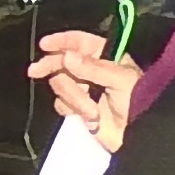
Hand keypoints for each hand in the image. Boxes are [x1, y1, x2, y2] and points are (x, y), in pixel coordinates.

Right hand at [28, 31, 142, 153]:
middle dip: (51, 66)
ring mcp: (85, 90)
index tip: (45, 45)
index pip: (81, 42)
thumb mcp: (119, 80)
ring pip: (61, 84)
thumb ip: (92, 68)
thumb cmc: (138, 101)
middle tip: (35, 71)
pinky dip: (71, 109)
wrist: (139, 134)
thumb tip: (67, 57)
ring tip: (90, 109)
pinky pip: (62, 103)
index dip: (63, 41)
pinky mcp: (78, 108)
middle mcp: (93, 71)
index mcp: (106, 58)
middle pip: (63, 61)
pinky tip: (87, 115)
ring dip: (73, 97)